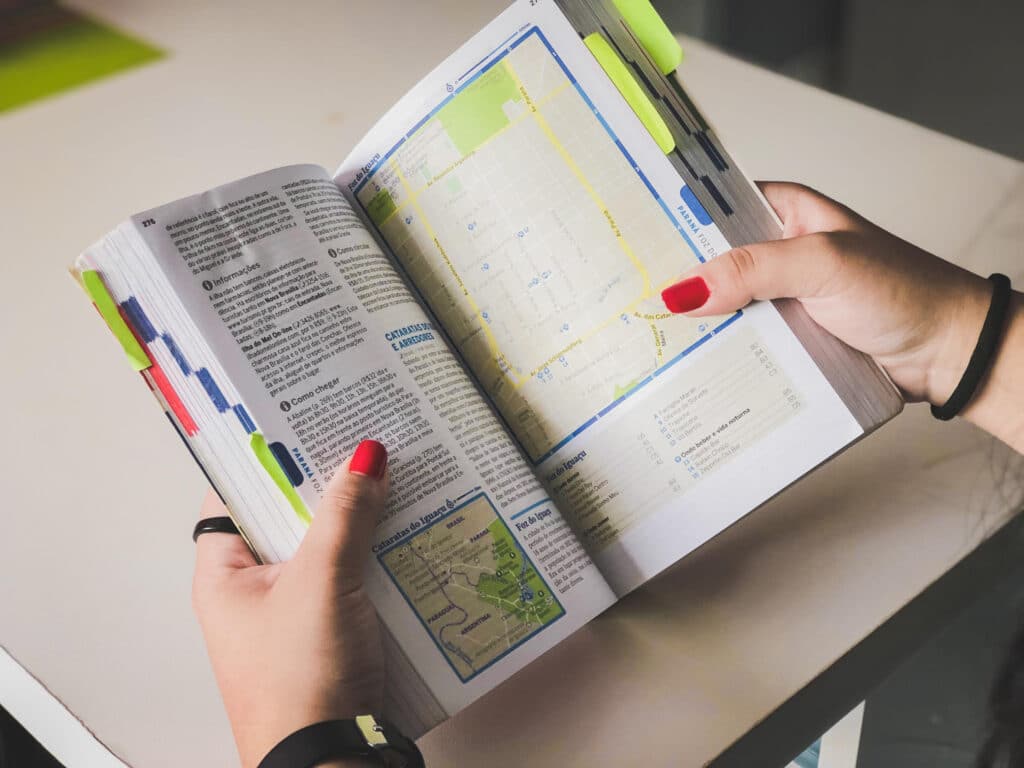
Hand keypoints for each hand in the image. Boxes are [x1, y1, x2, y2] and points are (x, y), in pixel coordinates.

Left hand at [192, 440, 388, 767]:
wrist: (331, 762)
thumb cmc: (300, 680)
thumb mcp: (321, 581)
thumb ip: (344, 514)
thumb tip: (364, 456)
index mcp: (225, 574)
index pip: (233, 494)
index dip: (264, 458)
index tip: (300, 420)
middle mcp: (254, 592)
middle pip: (288, 518)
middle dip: (326, 486)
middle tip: (359, 444)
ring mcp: (294, 615)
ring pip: (327, 548)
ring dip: (358, 523)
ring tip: (392, 481)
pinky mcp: (332, 635)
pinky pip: (353, 580)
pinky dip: (375, 559)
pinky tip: (406, 537)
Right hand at [661, 182, 1023, 448]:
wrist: (949, 354)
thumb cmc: (904, 292)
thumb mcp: (822, 264)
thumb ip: (754, 270)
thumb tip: (686, 288)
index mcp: (785, 213)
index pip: (714, 209)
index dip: (673, 222)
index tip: (629, 240)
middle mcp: (778, 254)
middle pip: (710, 264)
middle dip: (676, 282)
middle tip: (627, 298)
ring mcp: (781, 299)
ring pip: (723, 309)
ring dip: (697, 326)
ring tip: (646, 339)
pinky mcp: (787, 339)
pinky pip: (742, 343)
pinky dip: (721, 354)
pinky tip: (689, 365)